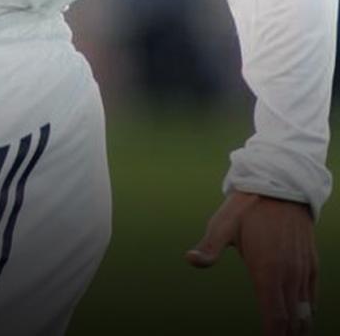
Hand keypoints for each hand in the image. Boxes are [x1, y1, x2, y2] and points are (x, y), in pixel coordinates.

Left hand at [187, 190, 316, 334]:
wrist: (283, 182)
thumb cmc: (249, 204)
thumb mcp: (224, 222)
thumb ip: (210, 246)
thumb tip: (190, 259)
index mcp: (268, 270)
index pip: (275, 319)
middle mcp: (289, 274)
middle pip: (292, 322)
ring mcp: (302, 269)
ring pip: (304, 312)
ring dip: (298, 329)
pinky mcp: (311, 262)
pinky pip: (312, 296)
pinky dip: (307, 313)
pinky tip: (302, 319)